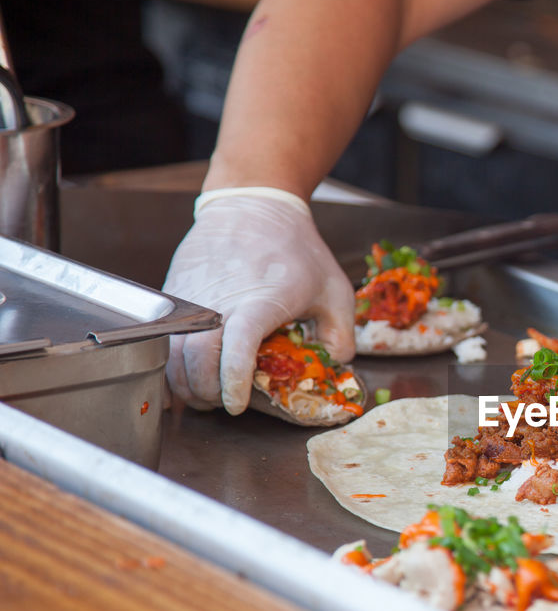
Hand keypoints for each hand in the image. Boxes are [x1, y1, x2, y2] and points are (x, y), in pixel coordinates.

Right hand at [162, 189, 354, 413]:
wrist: (253, 205)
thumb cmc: (297, 249)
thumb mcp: (335, 289)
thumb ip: (341, 334)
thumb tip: (333, 366)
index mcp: (259, 302)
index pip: (237, 349)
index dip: (233, 382)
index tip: (237, 404)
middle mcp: (217, 301)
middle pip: (196, 359)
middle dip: (207, 391)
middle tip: (223, 404)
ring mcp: (191, 297)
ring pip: (173, 352)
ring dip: (186, 382)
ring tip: (206, 393)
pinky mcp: (175, 293)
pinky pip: (165, 336)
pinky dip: (172, 362)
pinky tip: (188, 374)